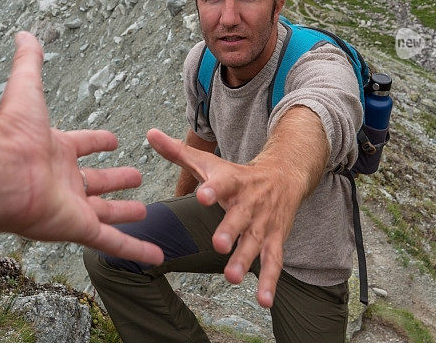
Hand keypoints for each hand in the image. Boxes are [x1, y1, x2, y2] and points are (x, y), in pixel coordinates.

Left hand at [0, 31, 162, 265]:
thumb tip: (24, 33)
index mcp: (53, 150)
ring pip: (105, 214)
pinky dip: (136, 250)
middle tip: (136, 178)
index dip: (97, 142)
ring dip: (125, 215)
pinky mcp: (78, 229)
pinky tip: (156, 258)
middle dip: (115, 180)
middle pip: (95, 182)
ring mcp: (72, 207)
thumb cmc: (9, 133)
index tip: (113, 140)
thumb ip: (28, 63)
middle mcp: (62, 180)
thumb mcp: (26, 90)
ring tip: (145, 213)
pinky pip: (113, 242)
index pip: (81, 145)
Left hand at [147, 128, 303, 307]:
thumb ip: (178, 152)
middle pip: (239, 217)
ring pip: (255, 242)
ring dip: (245, 260)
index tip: (202, 196)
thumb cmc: (238, 174)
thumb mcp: (210, 162)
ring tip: (232, 277)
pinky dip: (271, 282)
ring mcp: (263, 223)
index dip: (213, 190)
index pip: (222, 184)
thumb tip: (150, 134)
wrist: (285, 175)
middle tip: (218, 244)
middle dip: (230, 230)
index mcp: (232, 182)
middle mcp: (249, 203)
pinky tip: (264, 301)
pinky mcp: (274, 239)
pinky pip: (273, 262)